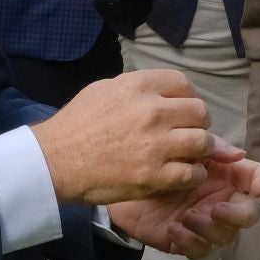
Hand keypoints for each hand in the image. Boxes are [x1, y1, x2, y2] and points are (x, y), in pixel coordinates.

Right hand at [33, 70, 213, 205]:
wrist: (56, 160)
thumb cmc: (76, 123)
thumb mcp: (103, 89)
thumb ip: (136, 88)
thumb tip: (159, 92)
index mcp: (139, 86)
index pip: (183, 84)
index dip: (187, 97)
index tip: (183, 109)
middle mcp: (152, 111)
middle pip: (200, 112)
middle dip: (198, 123)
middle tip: (190, 133)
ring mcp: (156, 144)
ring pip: (203, 142)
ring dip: (202, 149)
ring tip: (192, 155)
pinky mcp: (154, 175)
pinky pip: (193, 173)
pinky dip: (194, 175)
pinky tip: (185, 174)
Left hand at [108, 138, 259, 259]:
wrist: (122, 180)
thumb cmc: (158, 160)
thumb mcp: (183, 149)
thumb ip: (210, 148)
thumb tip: (239, 153)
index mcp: (225, 175)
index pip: (256, 178)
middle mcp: (221, 200)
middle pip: (249, 214)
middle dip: (238, 215)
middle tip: (217, 210)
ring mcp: (206, 222)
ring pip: (226, 236)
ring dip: (209, 228)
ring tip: (186, 216)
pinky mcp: (187, 240)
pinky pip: (201, 250)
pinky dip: (190, 241)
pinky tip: (174, 227)